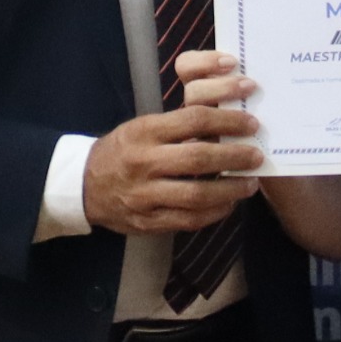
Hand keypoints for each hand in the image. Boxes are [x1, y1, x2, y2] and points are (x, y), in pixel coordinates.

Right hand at [85, 66, 262, 237]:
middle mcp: (144, 163)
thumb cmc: (121, 151)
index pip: (194, 120)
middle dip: (235, 157)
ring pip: (197, 194)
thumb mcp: (141, 128)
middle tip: (257, 155)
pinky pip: (189, 220)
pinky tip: (229, 204)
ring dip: (230, 189)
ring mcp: (145, 196)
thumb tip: (225, 121)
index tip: (250, 123)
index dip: (228, 120)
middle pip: (199, 158)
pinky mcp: (148, 221)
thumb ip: (177, 126)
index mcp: (144, 132)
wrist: (83, 185)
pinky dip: (214, 213)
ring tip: (251, 183)